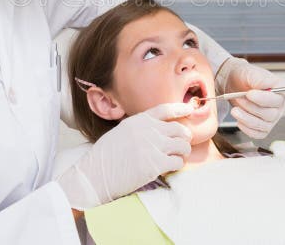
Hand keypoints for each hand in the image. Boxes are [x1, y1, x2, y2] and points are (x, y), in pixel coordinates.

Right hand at [57, 102, 193, 208]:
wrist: (94, 175)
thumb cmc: (105, 157)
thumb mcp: (121, 132)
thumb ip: (139, 128)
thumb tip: (157, 130)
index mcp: (138, 121)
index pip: (165, 110)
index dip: (180, 109)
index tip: (190, 110)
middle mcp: (147, 130)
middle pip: (179, 129)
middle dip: (184, 137)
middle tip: (182, 144)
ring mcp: (152, 146)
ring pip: (182, 145)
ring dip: (182, 152)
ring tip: (176, 157)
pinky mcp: (154, 164)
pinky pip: (177, 162)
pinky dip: (176, 165)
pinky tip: (169, 168)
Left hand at [217, 57, 284, 138]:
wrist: (235, 83)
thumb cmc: (245, 76)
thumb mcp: (250, 72)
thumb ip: (258, 78)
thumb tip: (265, 84)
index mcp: (282, 90)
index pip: (277, 99)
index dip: (263, 99)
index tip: (249, 94)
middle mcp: (280, 106)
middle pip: (271, 114)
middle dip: (252, 108)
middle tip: (239, 99)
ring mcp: (273, 118)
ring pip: (264, 126)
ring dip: (247, 119)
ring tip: (235, 111)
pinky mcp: (263, 127)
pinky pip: (258, 134)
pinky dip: (247, 129)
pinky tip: (239, 121)